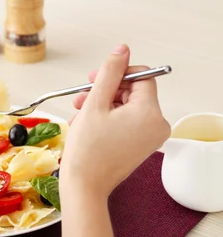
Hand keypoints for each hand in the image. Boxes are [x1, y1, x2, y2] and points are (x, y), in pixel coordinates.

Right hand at [60, 45, 170, 199]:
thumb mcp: (94, 104)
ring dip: (102, 105)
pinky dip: (108, 119)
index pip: (141, 77)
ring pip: (127, 107)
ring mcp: (150, 137)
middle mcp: (157, 125)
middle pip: (133, 92)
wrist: (84, 186)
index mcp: (150, 112)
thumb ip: (109, 73)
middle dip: (105, 91)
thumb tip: (121, 50)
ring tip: (80, 113)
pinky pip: (127, 122)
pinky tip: (87, 124)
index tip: (95, 78)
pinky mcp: (141, 146)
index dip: (116, 73)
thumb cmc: (87, 150)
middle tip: (82, 97)